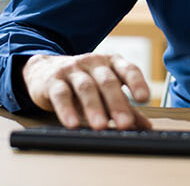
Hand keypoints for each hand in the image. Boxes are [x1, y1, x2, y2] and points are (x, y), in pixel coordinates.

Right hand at [22, 53, 152, 129]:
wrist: (44, 71)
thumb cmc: (82, 82)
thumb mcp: (104, 91)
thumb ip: (125, 106)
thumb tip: (146, 126)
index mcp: (110, 63)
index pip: (128, 69)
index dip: (137, 82)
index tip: (144, 98)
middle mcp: (93, 62)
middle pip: (107, 81)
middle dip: (117, 103)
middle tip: (125, 123)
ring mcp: (72, 69)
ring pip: (85, 87)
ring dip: (94, 107)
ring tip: (100, 126)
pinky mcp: (53, 80)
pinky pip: (61, 94)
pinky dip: (66, 109)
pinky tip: (72, 123)